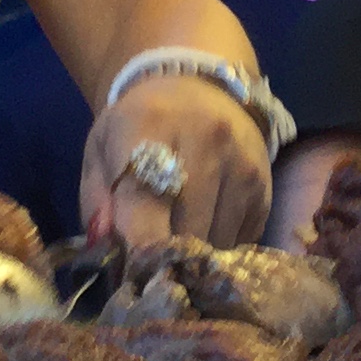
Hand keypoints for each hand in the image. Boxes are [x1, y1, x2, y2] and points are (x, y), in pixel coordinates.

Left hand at [81, 70, 271, 250]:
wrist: (196, 85)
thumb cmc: (139, 125)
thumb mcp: (102, 151)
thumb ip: (96, 204)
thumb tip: (107, 252)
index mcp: (151, 127)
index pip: (145, 206)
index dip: (134, 252)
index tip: (128, 275)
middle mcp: (206, 142)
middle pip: (184, 234)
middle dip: (163, 261)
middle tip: (148, 268)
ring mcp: (242, 166)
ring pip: (215, 246)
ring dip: (192, 259)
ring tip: (175, 245)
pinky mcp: (264, 189)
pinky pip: (240, 244)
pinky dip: (218, 250)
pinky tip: (202, 230)